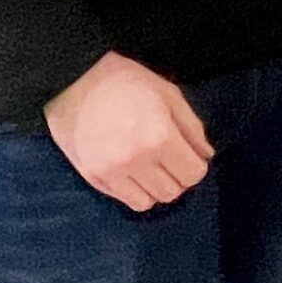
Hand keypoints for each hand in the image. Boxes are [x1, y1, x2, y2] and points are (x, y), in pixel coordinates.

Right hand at [44, 53, 214, 211]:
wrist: (75, 80)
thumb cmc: (127, 82)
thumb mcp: (170, 95)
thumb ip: (192, 128)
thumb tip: (206, 155)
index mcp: (160, 137)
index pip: (193, 174)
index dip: (196, 166)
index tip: (189, 155)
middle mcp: (137, 160)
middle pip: (172, 191)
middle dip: (177, 178)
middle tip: (170, 161)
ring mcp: (112, 172)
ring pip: (148, 202)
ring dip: (155, 188)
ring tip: (150, 167)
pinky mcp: (92, 176)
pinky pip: (123, 199)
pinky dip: (133, 190)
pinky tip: (132, 171)